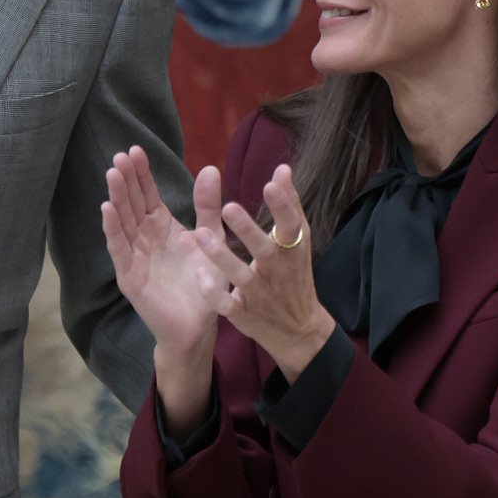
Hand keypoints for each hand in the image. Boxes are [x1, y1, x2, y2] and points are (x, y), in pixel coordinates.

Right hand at [103, 147, 218, 357]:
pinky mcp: (130, 276)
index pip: (147, 195)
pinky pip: (120, 249)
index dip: (141, 174)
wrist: (199, 325)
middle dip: (126, 180)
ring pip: (123, 221)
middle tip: (120, 156)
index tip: (135, 150)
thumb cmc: (204, 283)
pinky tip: (107, 209)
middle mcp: (144, 237)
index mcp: (162, 226)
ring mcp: (134, 256)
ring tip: (113, 174)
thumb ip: (208, 206)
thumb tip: (210, 168)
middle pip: (132, 203)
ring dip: (116, 198)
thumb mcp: (211, 238)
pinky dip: (113, 229)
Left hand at [195, 165, 334, 379]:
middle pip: (264, 250)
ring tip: (200, 234)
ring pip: (241, 276)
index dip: (283, 206)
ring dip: (222, 257)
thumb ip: (288, 205)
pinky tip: (199, 276)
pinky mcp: (245, 314)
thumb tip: (282, 168)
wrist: (298, 329)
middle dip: (248, 230)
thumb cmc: (293, 274)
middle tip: (228, 206)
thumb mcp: (296, 242)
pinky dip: (214, 294)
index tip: (271, 183)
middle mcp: (277, 271)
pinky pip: (228, 305)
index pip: (291, 225)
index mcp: (292, 250)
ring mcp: (260, 294)